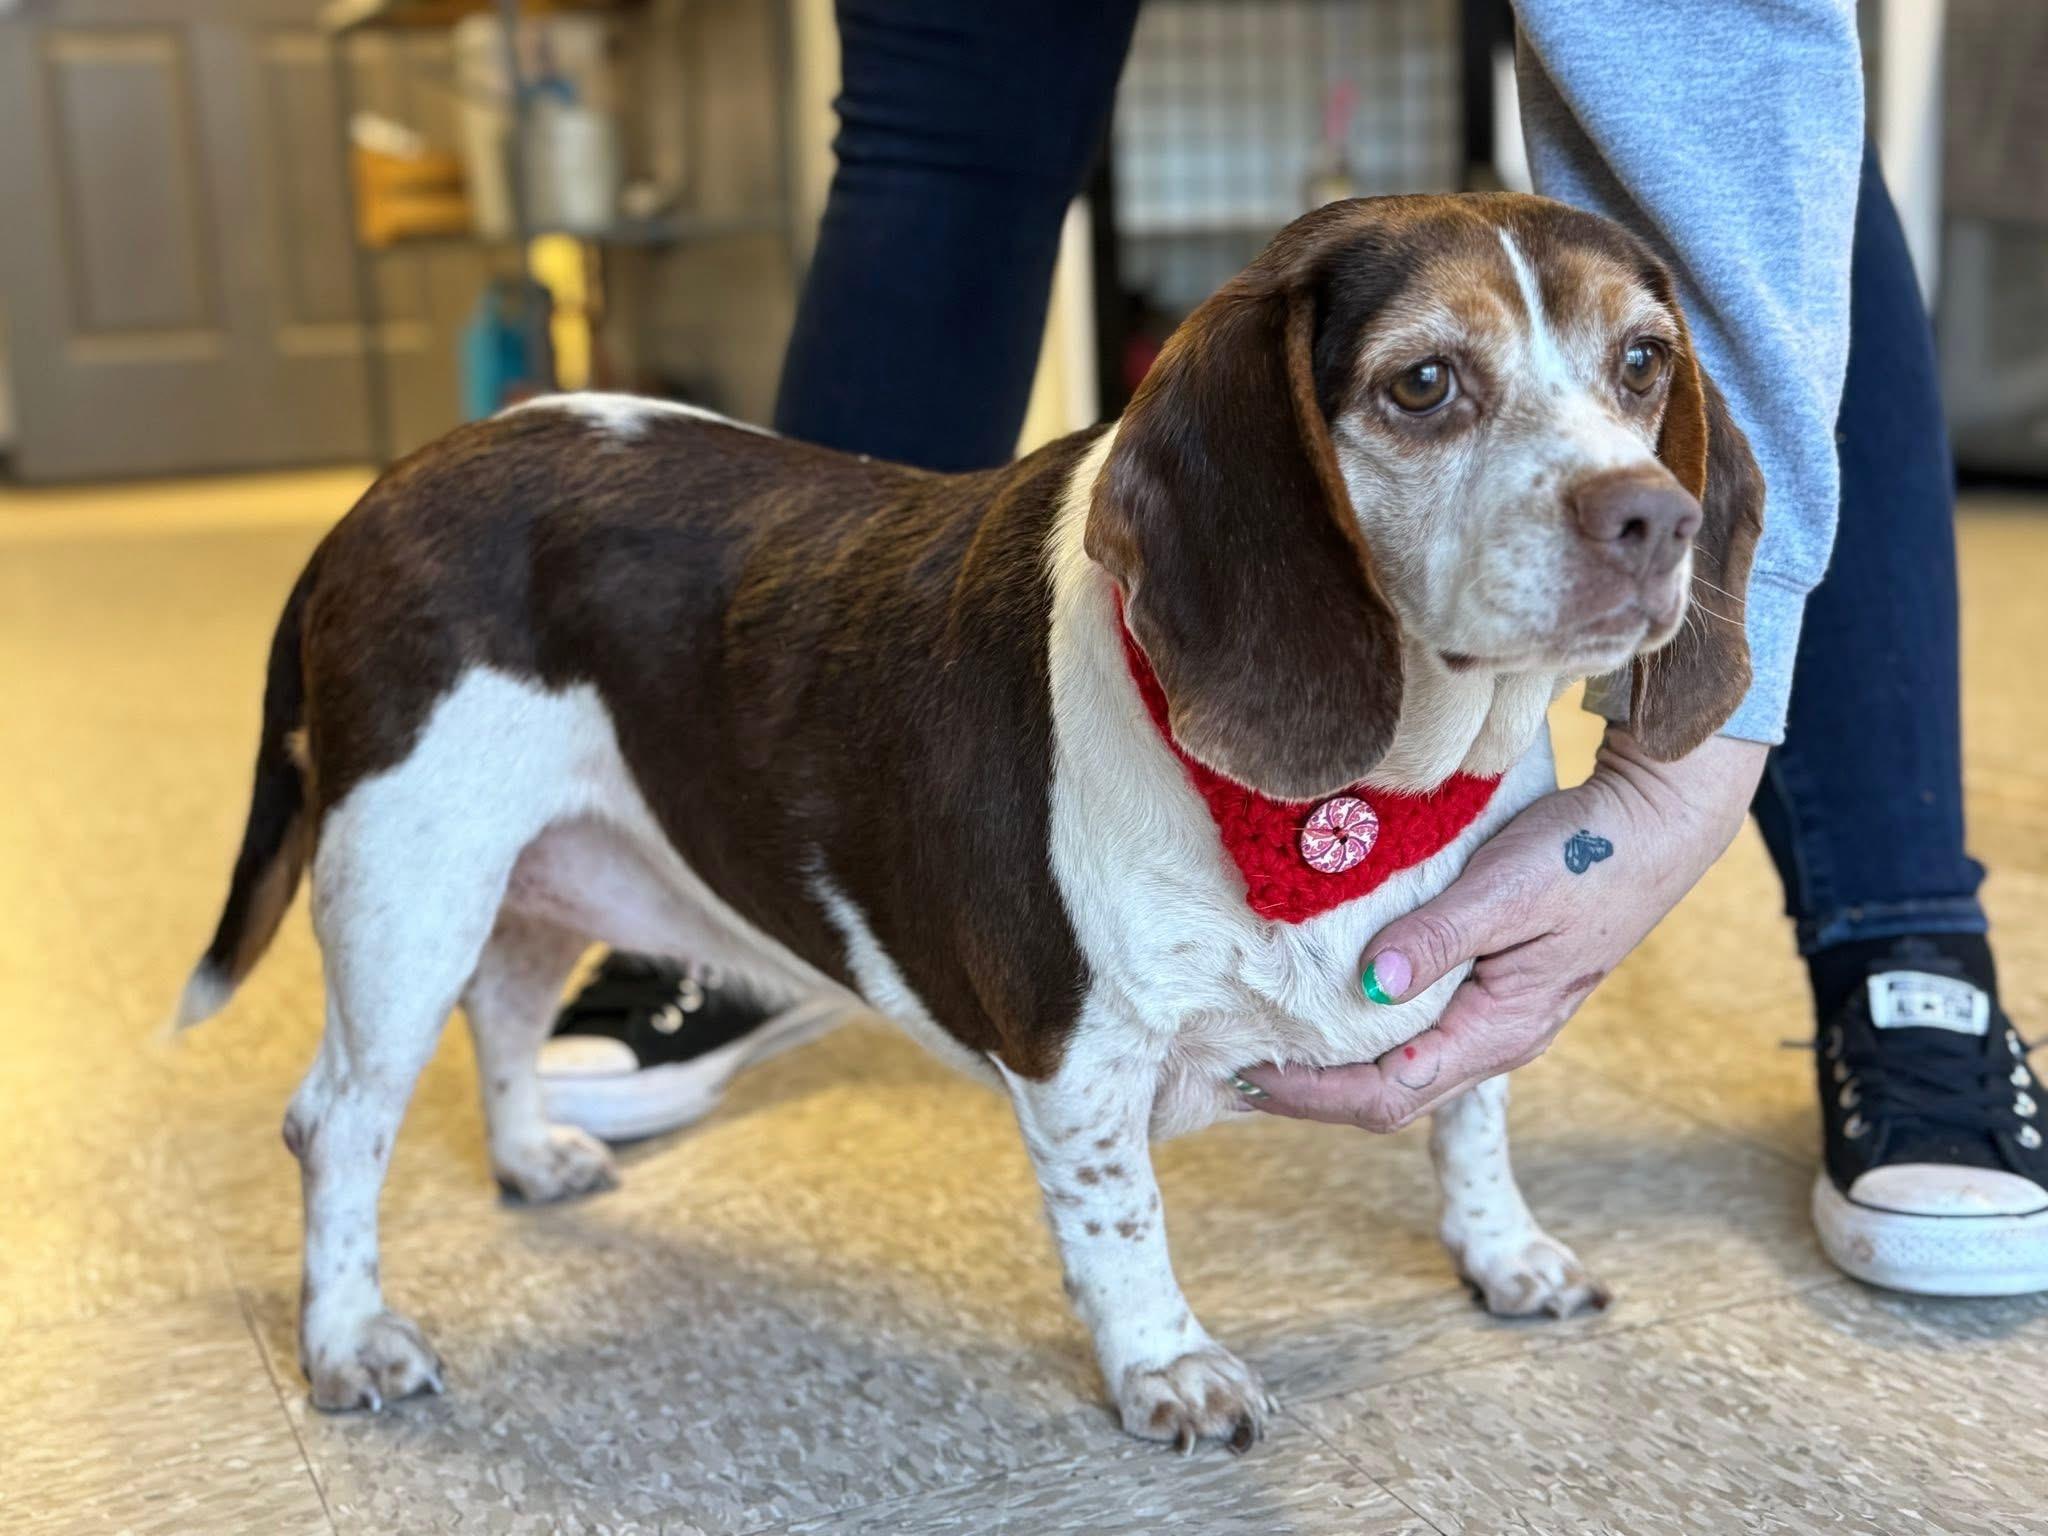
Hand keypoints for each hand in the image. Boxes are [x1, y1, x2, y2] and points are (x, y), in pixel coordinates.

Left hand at [1234, 728, 1765, 1130]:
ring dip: (1334, 1071)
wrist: (1654, 826)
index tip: (1247, 1075)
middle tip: (1232, 1076)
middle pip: (1389, 1097)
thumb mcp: (1508, 890)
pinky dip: (1362, 1036)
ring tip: (1264, 1053)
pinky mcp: (1492, 990)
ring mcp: (1495, 1019)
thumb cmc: (1584, 855)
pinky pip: (1416, 1036)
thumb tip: (1372, 984)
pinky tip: (1326, 1012)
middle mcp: (1496, 1041)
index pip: (1388, 1093)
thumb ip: (1440, 938)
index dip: (1312, 1095)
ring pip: (1402, 1071)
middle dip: (1310, 1095)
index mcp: (1499, 1031)